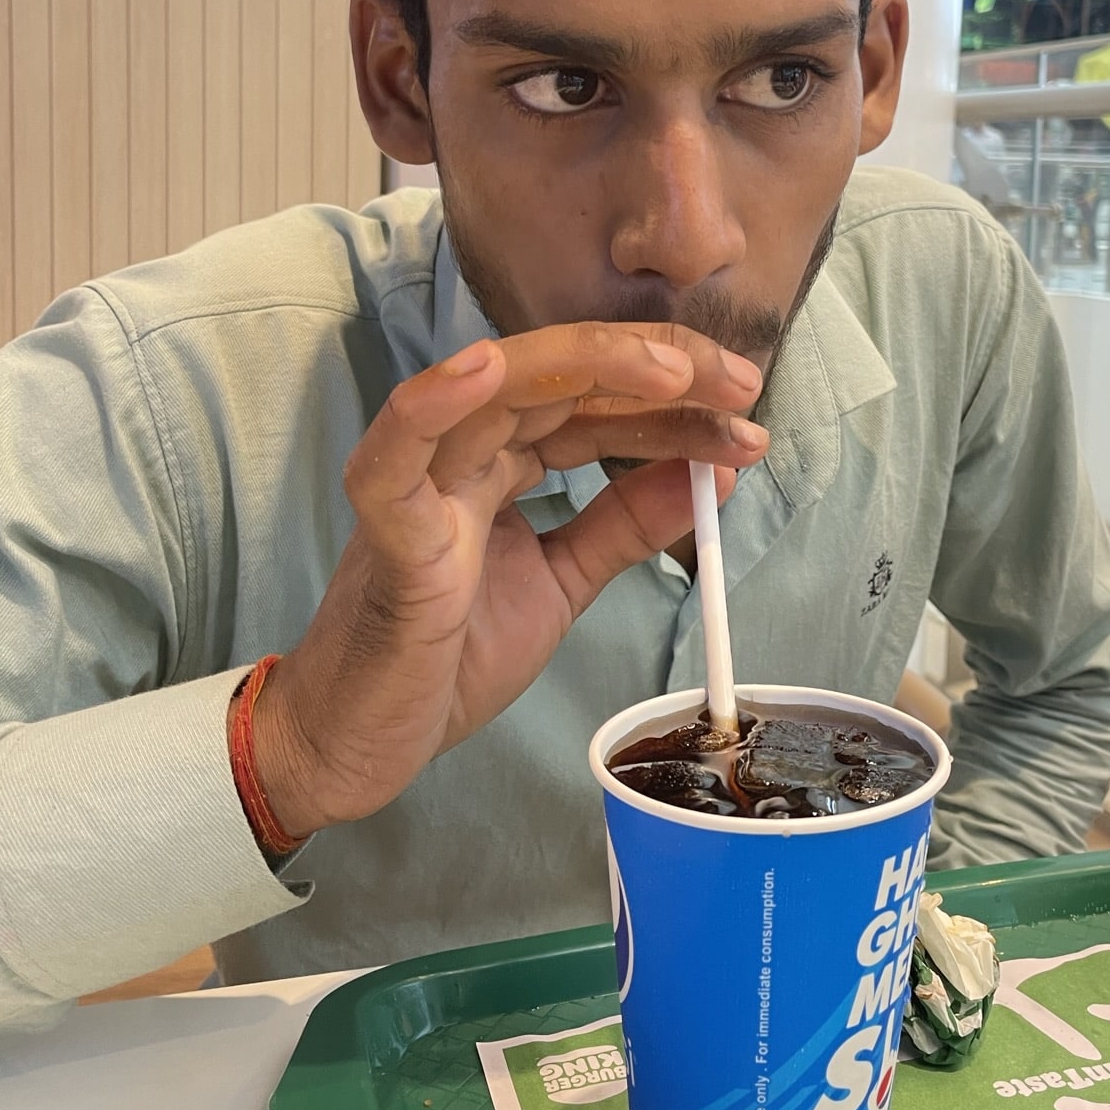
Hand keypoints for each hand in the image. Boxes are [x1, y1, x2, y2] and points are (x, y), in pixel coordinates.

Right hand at [252, 323, 766, 834]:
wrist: (363, 741)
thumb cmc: (449, 656)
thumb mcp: (562, 584)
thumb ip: (624, 527)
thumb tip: (711, 475)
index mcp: (500, 462)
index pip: (595, 405)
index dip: (674, 402)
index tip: (746, 412)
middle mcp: (461, 456)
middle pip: (559, 378)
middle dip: (654, 369)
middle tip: (739, 382)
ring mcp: (421, 487)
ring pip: (493, 391)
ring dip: (585, 367)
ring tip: (672, 368)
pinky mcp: (386, 536)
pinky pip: (396, 458)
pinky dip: (433, 406)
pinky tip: (486, 369)